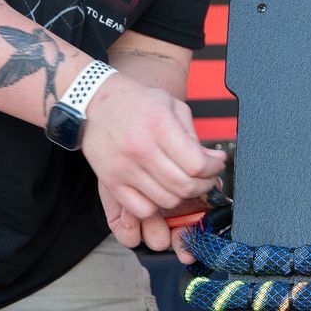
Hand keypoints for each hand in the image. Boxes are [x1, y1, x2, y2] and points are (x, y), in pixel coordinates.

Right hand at [83, 73, 224, 260]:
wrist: (93, 102)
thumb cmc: (135, 101)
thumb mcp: (171, 105)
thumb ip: (193, 135)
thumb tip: (214, 160)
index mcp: (158, 125)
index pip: (196, 164)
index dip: (213, 169)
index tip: (216, 164)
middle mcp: (141, 148)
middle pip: (184, 186)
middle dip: (204, 185)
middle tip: (206, 177)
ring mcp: (124, 168)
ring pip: (166, 200)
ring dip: (182, 196)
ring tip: (184, 183)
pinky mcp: (111, 181)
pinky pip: (142, 209)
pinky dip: (157, 206)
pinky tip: (161, 191)